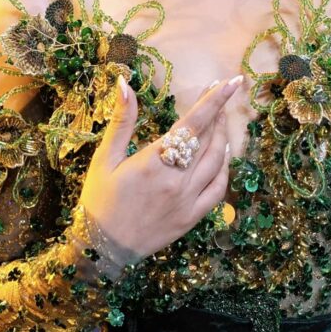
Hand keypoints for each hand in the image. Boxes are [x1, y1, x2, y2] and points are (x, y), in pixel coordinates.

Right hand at [76, 74, 240, 262]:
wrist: (102, 249)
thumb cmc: (99, 200)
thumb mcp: (104, 158)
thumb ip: (121, 120)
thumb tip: (125, 83)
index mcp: (154, 162)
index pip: (193, 123)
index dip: (213, 100)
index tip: (231, 82)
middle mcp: (176, 180)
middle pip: (208, 138)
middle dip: (218, 112)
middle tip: (222, 93)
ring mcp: (187, 200)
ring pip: (217, 161)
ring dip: (223, 136)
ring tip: (221, 118)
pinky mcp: (192, 217)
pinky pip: (218, 189)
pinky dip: (225, 169)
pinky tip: (223, 156)